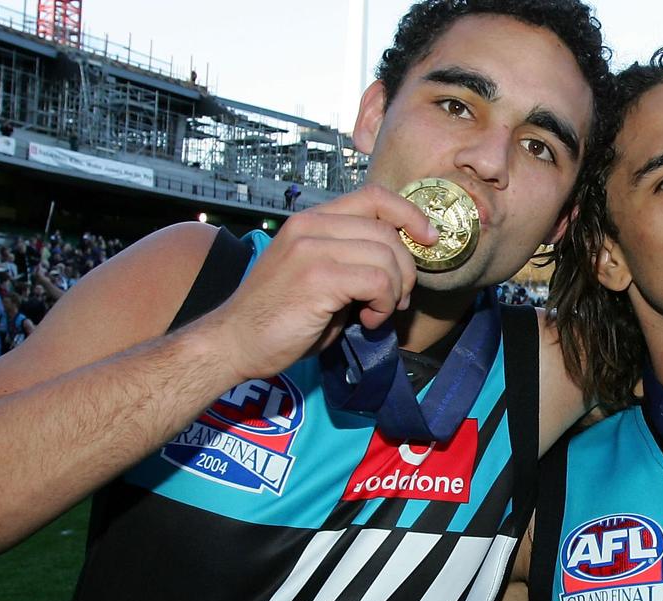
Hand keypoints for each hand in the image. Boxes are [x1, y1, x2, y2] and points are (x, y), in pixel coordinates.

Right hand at [199, 185, 437, 380]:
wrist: (233, 342)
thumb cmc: (280, 316)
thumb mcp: (319, 274)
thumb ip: (353, 258)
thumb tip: (401, 262)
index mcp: (312, 220)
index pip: (374, 196)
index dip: (410, 214)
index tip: (429, 238)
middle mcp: (310, 226)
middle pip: (388, 231)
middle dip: (406, 270)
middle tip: (396, 300)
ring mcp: (311, 249)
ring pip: (387, 257)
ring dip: (395, 291)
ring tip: (376, 312)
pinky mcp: (317, 278)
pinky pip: (378, 282)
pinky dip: (384, 305)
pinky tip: (366, 319)